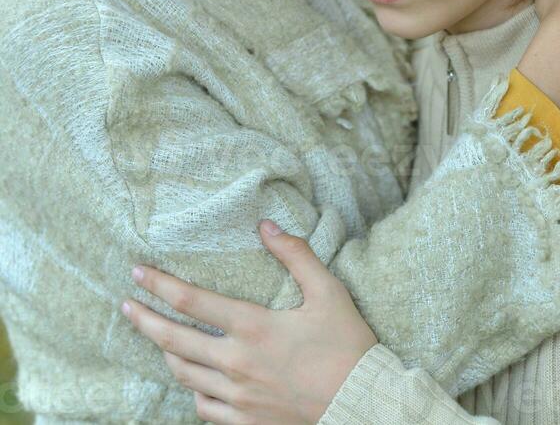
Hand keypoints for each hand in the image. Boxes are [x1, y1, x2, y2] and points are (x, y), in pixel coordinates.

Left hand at [121, 221, 376, 424]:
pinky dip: (194, 391)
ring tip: (157, 338)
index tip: (137, 272)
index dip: (160, 284)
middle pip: (174, 341)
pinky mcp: (246, 423)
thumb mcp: (327, 291)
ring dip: (166, 353)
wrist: (364, 406)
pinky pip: (204, 408)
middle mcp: (237, 364)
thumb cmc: (348, 345)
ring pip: (184, 375)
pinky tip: (195, 380)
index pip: (192, 301)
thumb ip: (295, 254)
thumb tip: (266, 224)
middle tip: (126, 305)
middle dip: (144, 320)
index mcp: (253, 327)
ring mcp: (238, 398)